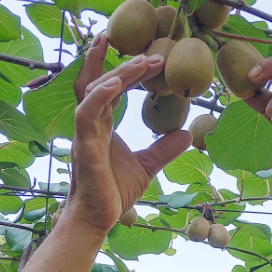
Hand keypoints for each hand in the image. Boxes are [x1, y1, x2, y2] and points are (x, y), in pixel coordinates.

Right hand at [67, 33, 192, 232]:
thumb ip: (164, 149)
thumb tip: (187, 134)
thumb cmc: (114, 192)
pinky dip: (100, 95)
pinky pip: (87, 113)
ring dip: (116, 73)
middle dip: (122, 63)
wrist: (98, 219)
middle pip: (100, 82)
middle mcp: (91, 123)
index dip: (124, 69)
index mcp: (102, 124)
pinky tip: (116, 83)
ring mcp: (85, 133)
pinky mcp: (84, 146)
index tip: (148, 56)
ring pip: (94, 91)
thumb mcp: (147, 166)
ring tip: (141, 61)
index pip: (109, 87)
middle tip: (150, 52)